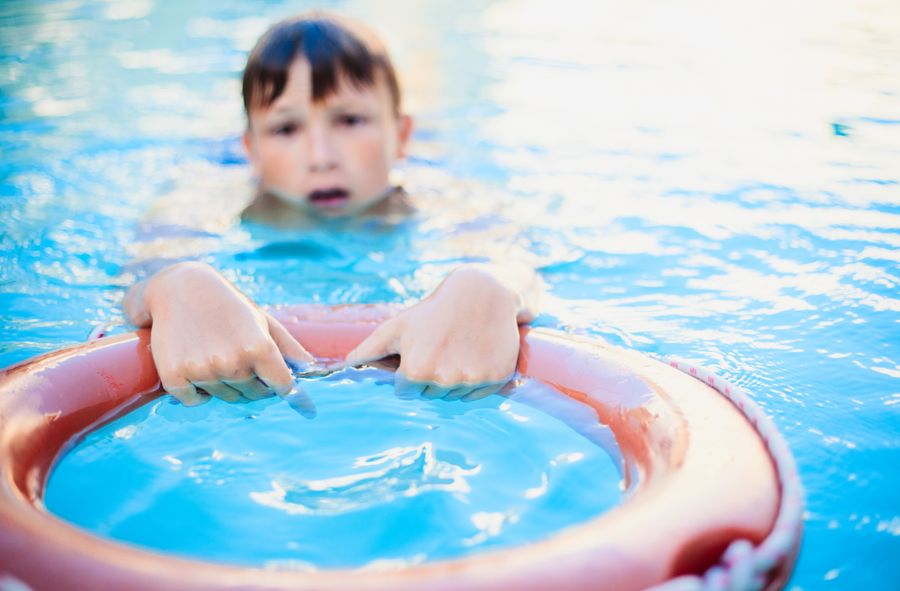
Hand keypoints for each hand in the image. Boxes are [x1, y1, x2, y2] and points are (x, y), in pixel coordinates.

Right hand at [129, 262, 312, 404]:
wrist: (180, 289)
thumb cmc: (230, 306)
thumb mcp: (263, 321)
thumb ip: (290, 347)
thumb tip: (312, 369)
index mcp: (259, 348)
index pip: (283, 386)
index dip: (280, 385)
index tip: (274, 379)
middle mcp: (232, 362)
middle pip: (253, 395)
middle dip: (251, 383)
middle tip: (237, 356)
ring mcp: (203, 370)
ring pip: (224, 398)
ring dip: (224, 384)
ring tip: (215, 354)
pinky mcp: (174, 376)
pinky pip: (194, 401)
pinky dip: (196, 391)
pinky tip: (195, 365)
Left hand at [347, 266, 523, 401]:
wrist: (483, 294)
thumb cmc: (433, 311)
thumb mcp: (398, 326)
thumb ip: (368, 350)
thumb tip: (343, 367)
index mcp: (416, 370)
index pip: (406, 392)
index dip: (409, 373)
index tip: (420, 352)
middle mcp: (444, 380)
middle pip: (430, 397)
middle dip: (431, 378)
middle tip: (440, 348)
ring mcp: (472, 380)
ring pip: (453, 397)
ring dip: (452, 381)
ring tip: (457, 350)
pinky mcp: (496, 379)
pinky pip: (476, 395)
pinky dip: (474, 380)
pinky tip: (474, 355)